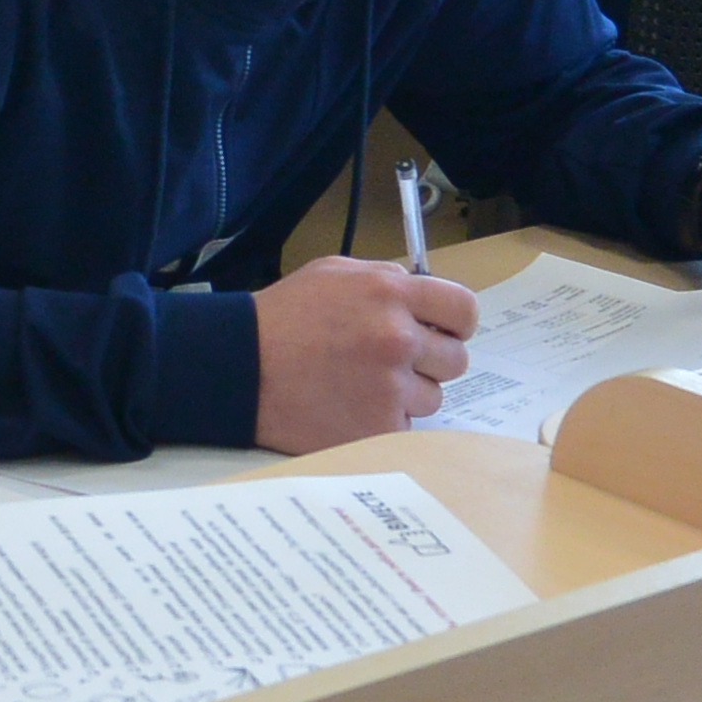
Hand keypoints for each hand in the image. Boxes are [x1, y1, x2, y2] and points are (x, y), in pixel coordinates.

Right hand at [250, 257, 479, 453]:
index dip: (456, 324)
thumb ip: (387, 280)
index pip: (464, 310)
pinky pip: (405, 427)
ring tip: (361, 387)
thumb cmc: (281, 318)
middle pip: (456, 359)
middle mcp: (396, 339)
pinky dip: (383, 421)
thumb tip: (425, 301)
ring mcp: (388, 388)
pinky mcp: (375, 428)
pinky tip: (350, 408)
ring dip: (405, 395)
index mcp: (391, 294)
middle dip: (429, 362)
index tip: (442, 332)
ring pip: (431, 398)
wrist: (237, 368)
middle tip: (392, 363)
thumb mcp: (334, 273)